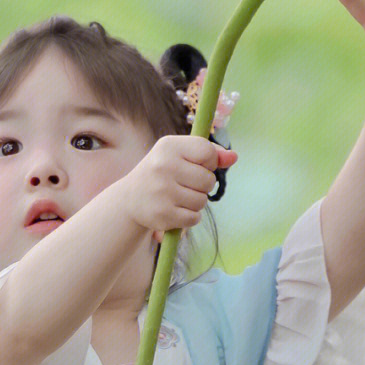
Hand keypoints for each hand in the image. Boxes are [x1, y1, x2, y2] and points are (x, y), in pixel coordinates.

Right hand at [121, 135, 236, 236]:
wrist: (130, 198)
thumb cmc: (161, 172)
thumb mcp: (180, 154)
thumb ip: (209, 153)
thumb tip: (234, 157)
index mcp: (168, 147)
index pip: (207, 152)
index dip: (209, 162)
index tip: (197, 165)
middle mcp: (163, 167)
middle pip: (208, 180)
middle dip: (203, 185)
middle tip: (185, 184)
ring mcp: (162, 192)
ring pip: (202, 201)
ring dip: (196, 201)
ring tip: (179, 196)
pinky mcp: (163, 215)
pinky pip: (194, 218)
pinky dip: (190, 216)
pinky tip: (176, 209)